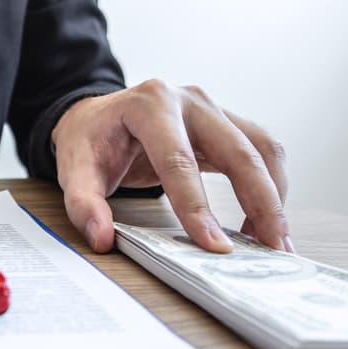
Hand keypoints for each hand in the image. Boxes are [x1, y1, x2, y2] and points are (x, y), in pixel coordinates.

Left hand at [52, 79, 290, 253]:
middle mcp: (190, 100)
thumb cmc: (90, 140)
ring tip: (274, 241)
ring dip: (274, 195)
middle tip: (271, 248)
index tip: (213, 245)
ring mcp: (214, 109)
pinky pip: (261, 151)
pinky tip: (263, 221)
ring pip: (262, 149)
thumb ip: (82, 204)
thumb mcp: (73, 168)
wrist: (98, 116)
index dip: (197, 206)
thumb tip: (102, 237)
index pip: (178, 160)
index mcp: (150, 105)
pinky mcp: (227, 123)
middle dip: (259, 201)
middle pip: (238, 150)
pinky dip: (270, 186)